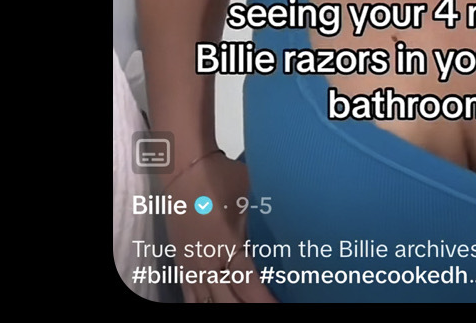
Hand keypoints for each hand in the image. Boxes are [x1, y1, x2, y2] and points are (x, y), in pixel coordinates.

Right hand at [164, 153, 277, 302]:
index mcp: (227, 245)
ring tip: (244, 305)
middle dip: (247, 306)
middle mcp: (208, 261)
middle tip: (268, 306)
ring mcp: (193, 265)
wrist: (185, 169)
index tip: (280, 303)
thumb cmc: (221, 179)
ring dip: (225, 304)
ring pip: (208, 301)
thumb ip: (268, 220)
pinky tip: (214, 304)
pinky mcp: (182, 263)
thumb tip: (293, 231)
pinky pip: (191, 296)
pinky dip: (202, 303)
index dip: (265, 301)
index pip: (249, 286)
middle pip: (227, 301)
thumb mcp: (250, 197)